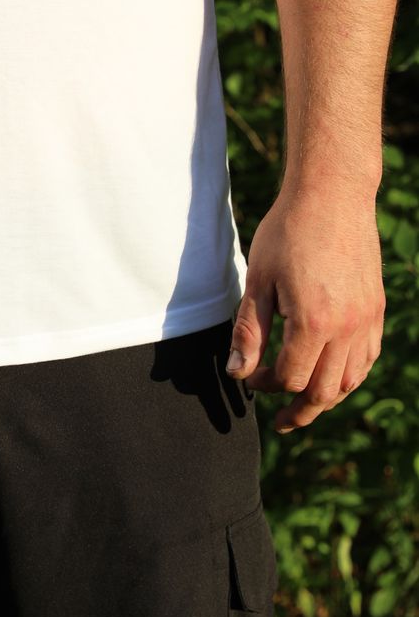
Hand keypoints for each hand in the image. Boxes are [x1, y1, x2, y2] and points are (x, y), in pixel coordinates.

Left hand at [225, 185, 385, 433]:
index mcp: (314, 322)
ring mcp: (368, 320)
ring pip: (350, 381)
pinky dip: (348, 376)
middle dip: (299, 411)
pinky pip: (367, 359)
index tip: (250, 377)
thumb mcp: (258, 281)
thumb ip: (249, 332)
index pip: (290, 378)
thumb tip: (239, 375)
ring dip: (325, 398)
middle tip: (280, 421)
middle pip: (324, 391)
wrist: (332, 196)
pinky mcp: (377, 309)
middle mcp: (348, 328)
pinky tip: (329, 375)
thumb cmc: (287, 233)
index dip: (266, 385)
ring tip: (303, 404)